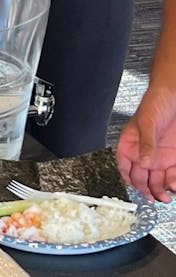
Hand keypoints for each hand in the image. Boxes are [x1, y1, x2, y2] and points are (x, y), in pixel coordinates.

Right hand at [117, 83, 175, 201]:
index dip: (127, 178)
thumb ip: (145, 143)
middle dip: (146, 189)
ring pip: (156, 179)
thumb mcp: (147, 122)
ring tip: (165, 197)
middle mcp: (142, 152)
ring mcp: (158, 156)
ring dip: (160, 190)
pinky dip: (173, 182)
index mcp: (129, 143)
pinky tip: (174, 185)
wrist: (174, 97)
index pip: (124, 165)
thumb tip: (142, 162)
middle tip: (153, 198)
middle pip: (140, 177)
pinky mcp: (173, 157)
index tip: (134, 187)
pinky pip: (171, 174)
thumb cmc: (155, 103)